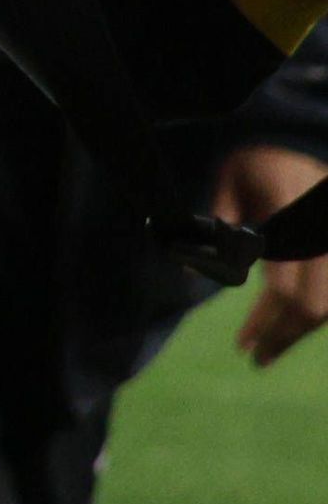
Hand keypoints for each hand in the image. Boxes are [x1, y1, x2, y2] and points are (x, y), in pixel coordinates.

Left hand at [217, 144, 327, 367]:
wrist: (298, 145)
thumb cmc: (257, 163)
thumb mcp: (229, 179)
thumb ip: (216, 220)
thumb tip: (188, 274)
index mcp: (291, 208)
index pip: (284, 279)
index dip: (263, 316)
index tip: (241, 343)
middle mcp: (321, 231)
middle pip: (314, 303)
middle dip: (284, 336)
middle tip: (255, 358)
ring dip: (299, 331)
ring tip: (267, 350)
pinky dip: (314, 315)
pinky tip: (288, 328)